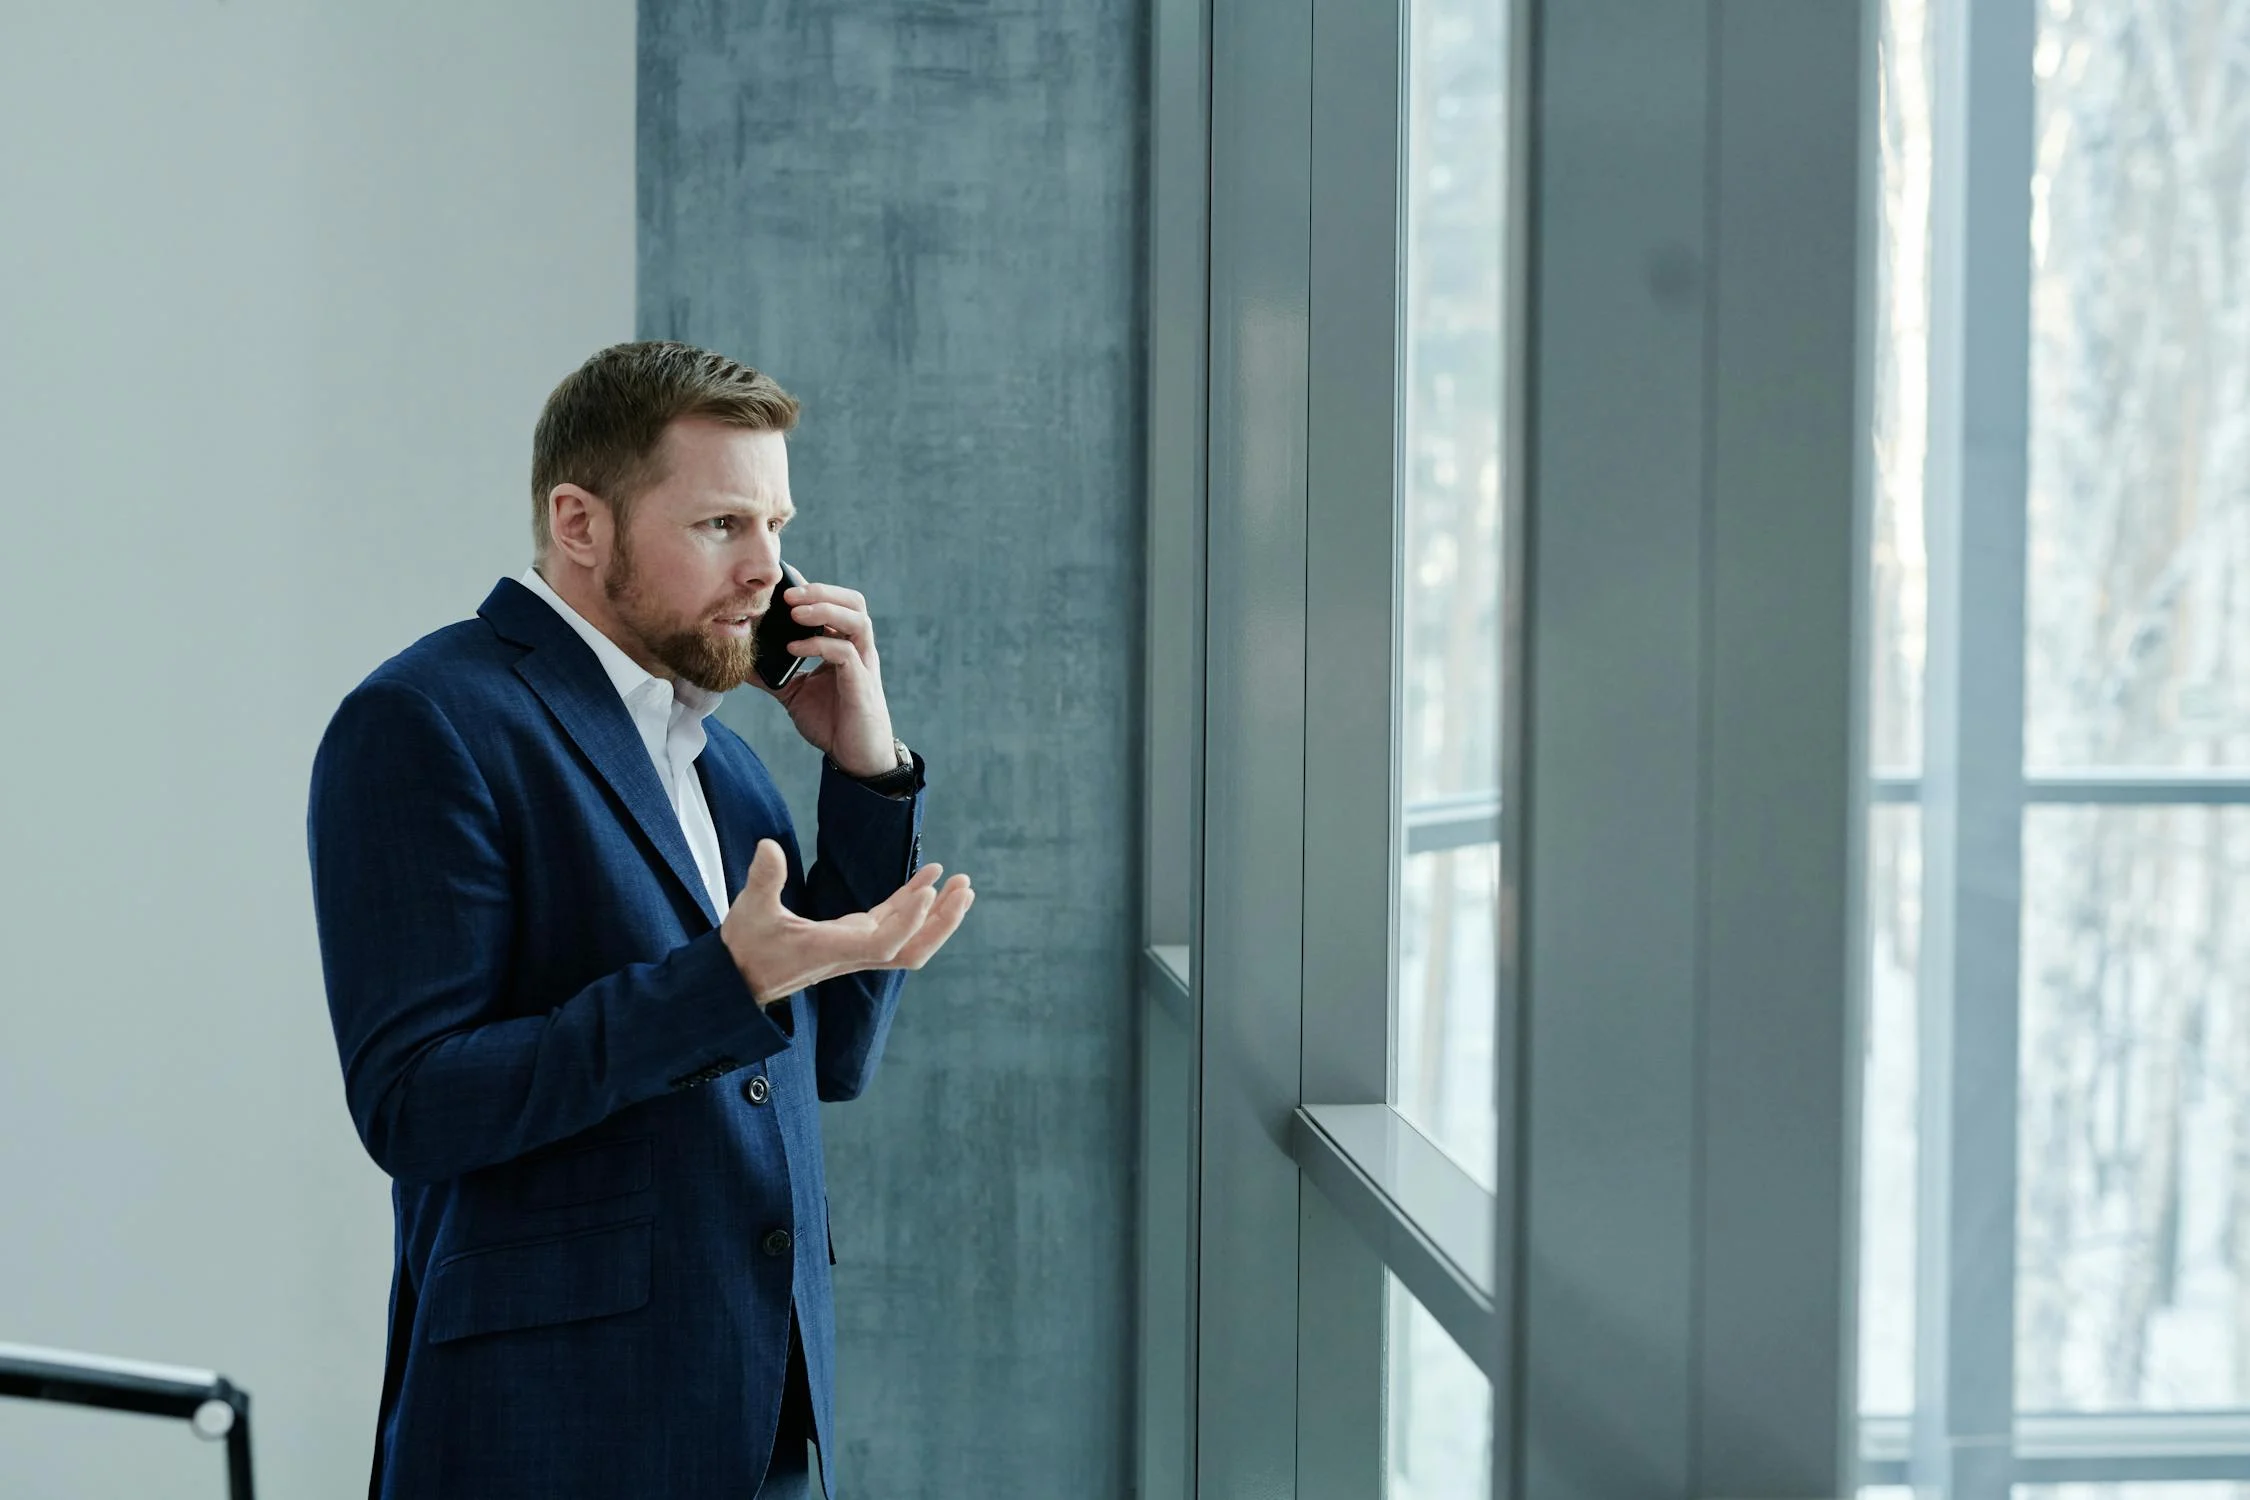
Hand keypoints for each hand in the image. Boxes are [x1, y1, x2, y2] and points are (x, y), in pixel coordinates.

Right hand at [719, 840, 975, 1004]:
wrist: (741, 979)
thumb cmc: (745, 947)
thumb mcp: (750, 911)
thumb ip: (763, 880)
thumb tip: (768, 847)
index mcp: (831, 949)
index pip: (882, 944)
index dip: (909, 921)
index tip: (930, 891)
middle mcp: (851, 953)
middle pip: (911, 949)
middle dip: (942, 922)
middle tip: (965, 887)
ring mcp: (856, 947)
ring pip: (909, 939)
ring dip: (938, 915)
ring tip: (962, 884)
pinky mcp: (854, 938)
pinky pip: (894, 923)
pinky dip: (914, 902)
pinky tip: (930, 878)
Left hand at [756, 580, 896, 776]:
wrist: (854, 758)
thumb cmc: (831, 722)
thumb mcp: (794, 693)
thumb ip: (772, 675)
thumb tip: (740, 661)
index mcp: (845, 646)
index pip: (836, 604)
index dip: (812, 588)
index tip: (782, 582)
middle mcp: (858, 650)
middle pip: (853, 602)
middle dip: (820, 591)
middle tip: (787, 593)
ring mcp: (863, 665)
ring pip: (857, 620)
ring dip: (824, 610)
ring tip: (794, 611)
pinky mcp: (861, 685)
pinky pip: (845, 653)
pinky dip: (818, 645)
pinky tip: (793, 647)